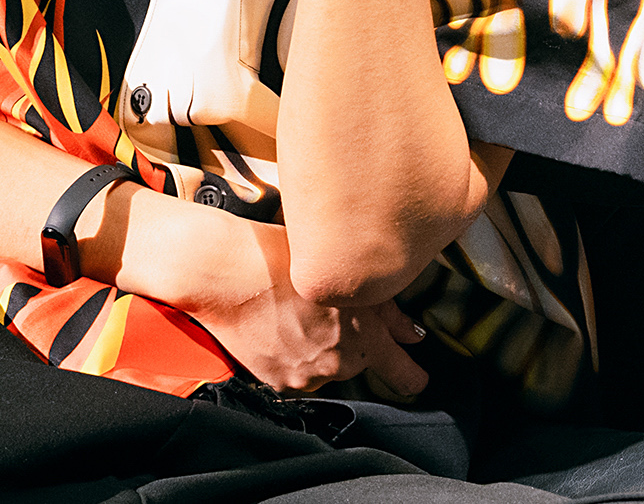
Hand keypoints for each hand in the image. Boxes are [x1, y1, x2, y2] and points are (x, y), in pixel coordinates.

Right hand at [177, 220, 432, 397]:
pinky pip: (296, 373)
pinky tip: (281, 324)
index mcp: (363, 339)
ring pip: (326, 368)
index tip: (418, 378)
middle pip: (359, 363)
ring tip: (300, 312)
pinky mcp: (274, 381)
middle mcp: (336, 365)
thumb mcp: (346, 276)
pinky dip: (294, 354)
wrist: (226, 275)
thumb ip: (388, 312)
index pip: (402, 374)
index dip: (413, 376)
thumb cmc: (283, 262)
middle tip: (332, 310)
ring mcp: (303, 377)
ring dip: (322, 349)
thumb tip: (413, 333)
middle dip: (354, 342)